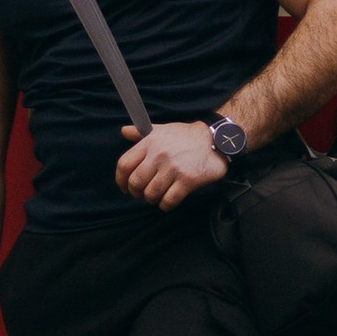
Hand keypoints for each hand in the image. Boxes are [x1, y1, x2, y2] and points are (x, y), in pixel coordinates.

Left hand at [115, 121, 230, 210]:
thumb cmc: (186, 136)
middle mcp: (159, 155)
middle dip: (136, 193)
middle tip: (141, 194)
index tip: (124, 187)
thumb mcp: (162, 130)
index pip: (124, 164)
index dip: (120, 180)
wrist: (215, 140)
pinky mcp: (187, 180)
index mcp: (150, 142)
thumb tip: (124, 131)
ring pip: (151, 194)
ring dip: (151, 199)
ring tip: (156, 197)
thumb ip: (141, 133)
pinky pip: (169, 200)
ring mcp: (173, 168)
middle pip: (136, 182)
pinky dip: (165, 205)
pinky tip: (167, 202)